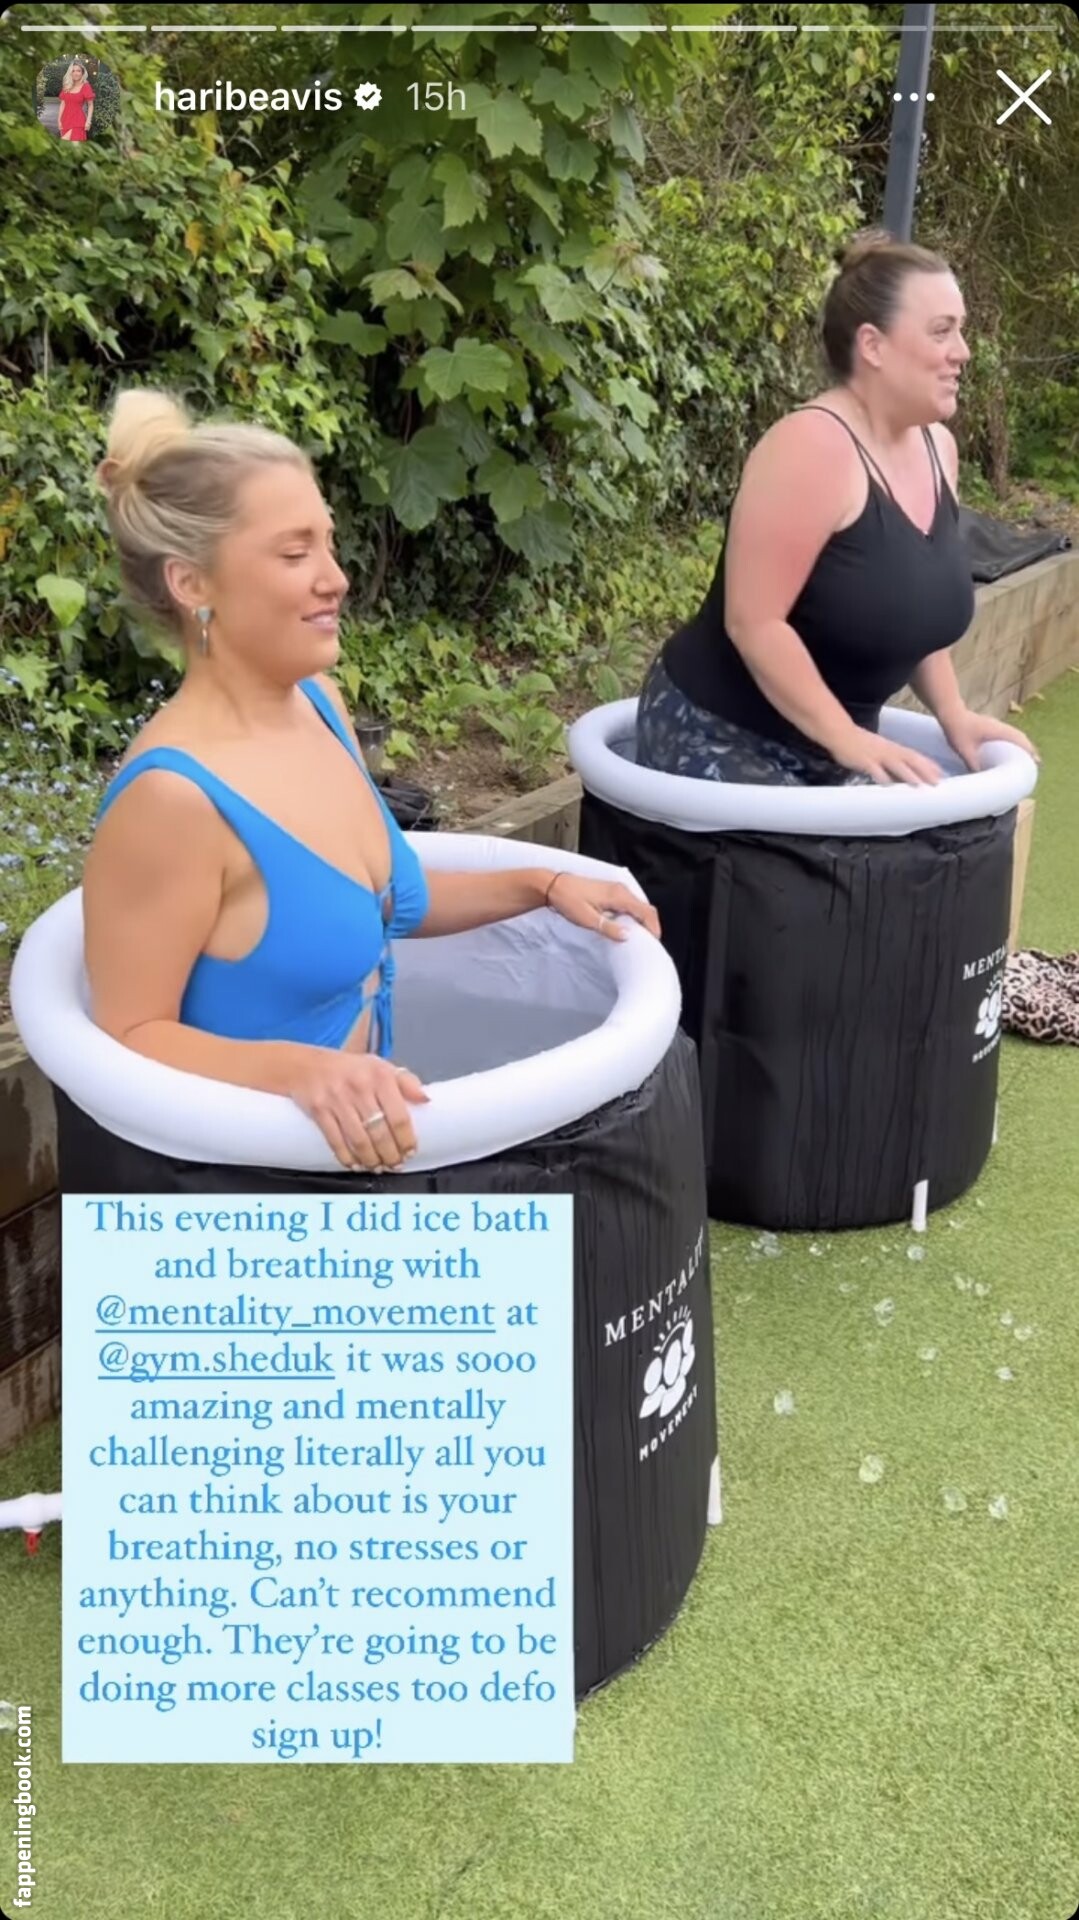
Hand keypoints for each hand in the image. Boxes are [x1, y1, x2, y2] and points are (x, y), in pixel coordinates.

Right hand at [288, 1049, 429, 1172]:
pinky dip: (347, 1158)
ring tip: (379, 1167)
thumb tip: (427, 1099)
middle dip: (390, 1154)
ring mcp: (337, 1099)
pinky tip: (356, 1164)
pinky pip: (336, 1141)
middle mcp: (359, 1087)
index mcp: (380, 1075)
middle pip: (380, 1132)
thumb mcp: (379, 1066)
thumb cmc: (348, 1069)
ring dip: (372, 1160)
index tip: (410, 1151)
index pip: (399, 1116)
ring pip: (359, 1140)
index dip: (406, 1139)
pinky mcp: (319, 1111)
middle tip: (395, 1164)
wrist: (305, 1065)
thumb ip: (406, 1081)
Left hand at [545, 872, 660, 941]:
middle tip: (648, 942)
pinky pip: (629, 903)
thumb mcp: (587, 919)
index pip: (646, 911)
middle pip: (645, 908)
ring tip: (640, 936)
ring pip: (638, 905)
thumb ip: (609, 928)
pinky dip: (634, 915)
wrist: (553, 886)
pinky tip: (627, 925)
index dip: (653, 927)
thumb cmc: (568, 900)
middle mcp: (621, 890)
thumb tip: (628, 936)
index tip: (654, 942)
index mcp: (619, 896)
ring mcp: (615, 889)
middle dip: (650, 924)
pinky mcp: (609, 891)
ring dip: (642, 920)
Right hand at [831, 725, 943, 787]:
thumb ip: (889, 762)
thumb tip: (900, 776)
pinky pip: (874, 769)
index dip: (927, 764)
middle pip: (909, 760)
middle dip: (924, 771)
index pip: (914, 756)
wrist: (840, 733)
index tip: (940, 773)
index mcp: (892, 748)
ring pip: (895, 765)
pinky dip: (881, 776)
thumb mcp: (878, 750)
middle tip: (937, 782)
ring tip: (919, 784)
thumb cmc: (858, 743)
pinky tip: (887, 785)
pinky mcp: (864, 760)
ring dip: (908, 774)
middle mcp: (888, 750)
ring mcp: (876, 755)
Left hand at [942, 706, 1039, 772]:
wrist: (949, 712)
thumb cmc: (957, 730)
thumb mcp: (965, 750)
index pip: (1019, 740)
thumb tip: (981, 779)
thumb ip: (973, 765)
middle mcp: (999, 726)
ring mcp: (995, 725)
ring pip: (1014, 735)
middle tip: (1034, 763)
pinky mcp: (989, 726)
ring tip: (1024, 758)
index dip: (1029, 750)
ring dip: (1021, 745)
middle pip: (1020, 737)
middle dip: (1028, 749)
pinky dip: (1012, 742)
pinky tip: (1008, 751)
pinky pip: (1006, 734)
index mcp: (997, 731)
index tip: (1036, 761)